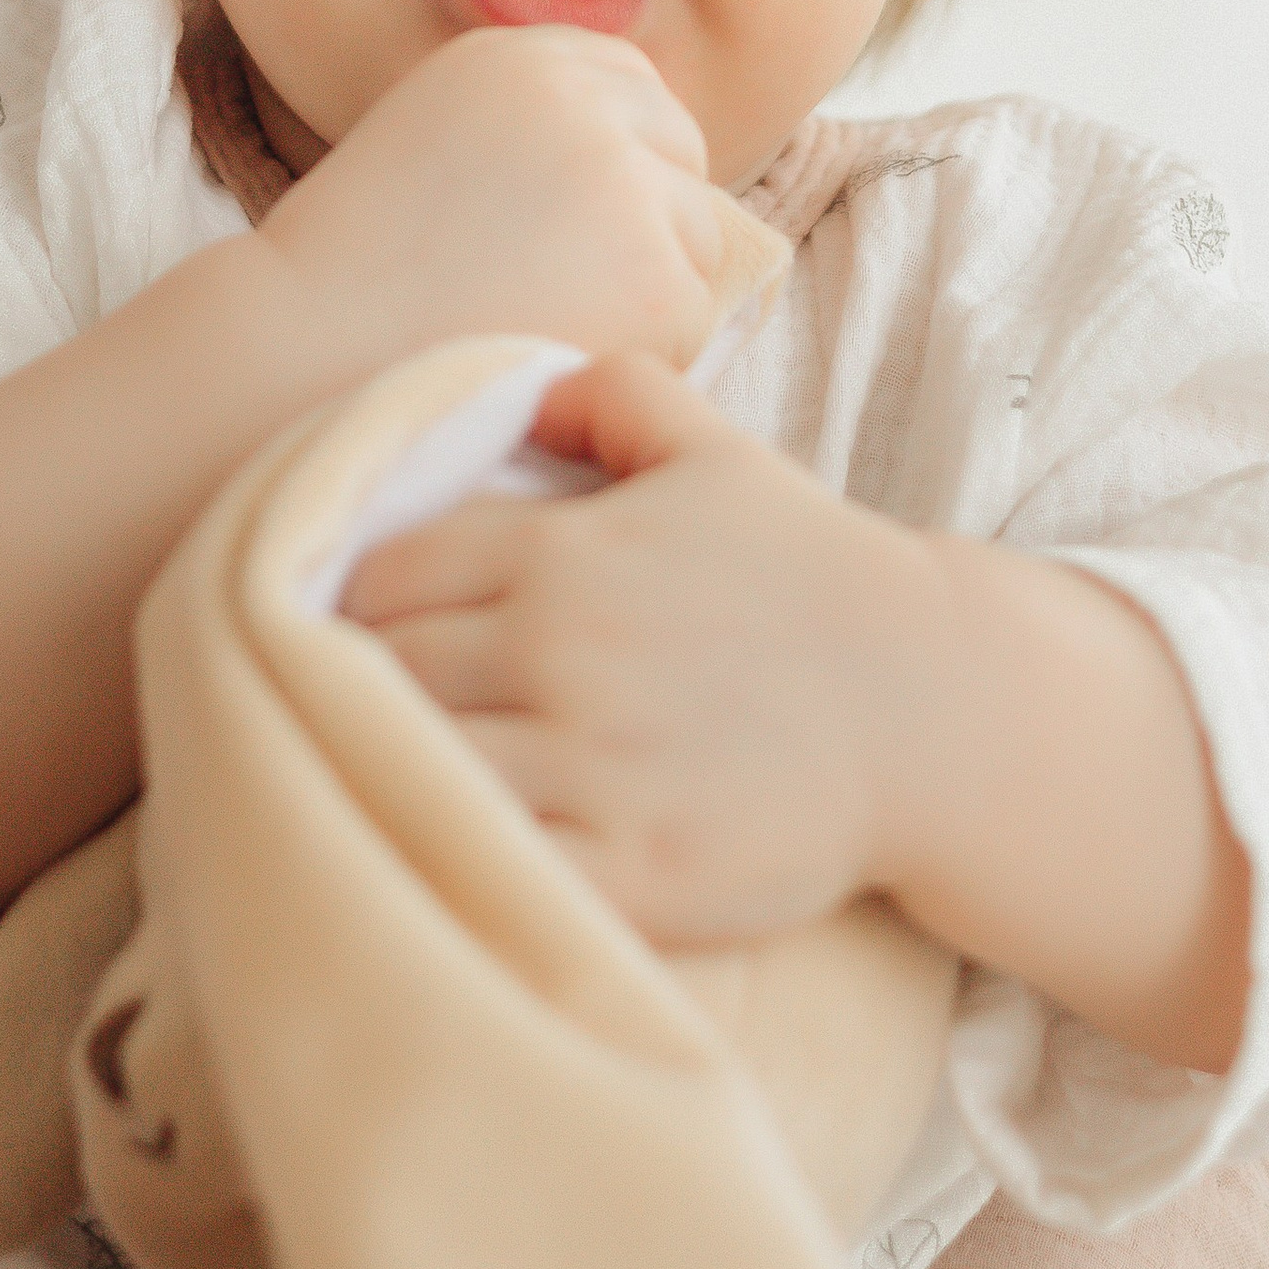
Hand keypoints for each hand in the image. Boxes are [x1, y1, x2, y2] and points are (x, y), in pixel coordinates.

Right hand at [257, 30, 724, 394]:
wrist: (300, 353)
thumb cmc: (351, 275)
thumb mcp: (435, 141)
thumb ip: (531, 132)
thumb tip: (647, 168)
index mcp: (517, 56)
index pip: (635, 85)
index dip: (621, 159)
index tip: (574, 223)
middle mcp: (578, 97)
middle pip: (681, 153)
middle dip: (646, 221)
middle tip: (561, 291)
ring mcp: (623, 180)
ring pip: (696, 239)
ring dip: (648, 292)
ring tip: (544, 326)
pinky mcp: (654, 272)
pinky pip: (696, 318)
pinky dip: (646, 354)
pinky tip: (559, 362)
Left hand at [339, 351, 928, 943]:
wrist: (937, 709)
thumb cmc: (813, 577)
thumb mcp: (717, 452)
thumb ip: (609, 394)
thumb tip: (517, 394)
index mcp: (559, 554)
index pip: (376, 576)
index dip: (344, 607)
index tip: (338, 637)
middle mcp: (560, 654)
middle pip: (374, 676)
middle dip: (344, 694)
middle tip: (331, 721)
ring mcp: (593, 769)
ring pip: (412, 773)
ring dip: (381, 780)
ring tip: (369, 792)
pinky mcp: (632, 875)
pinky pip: (487, 872)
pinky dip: (449, 865)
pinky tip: (443, 860)